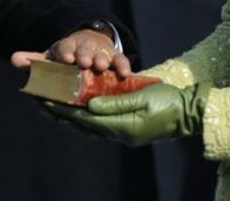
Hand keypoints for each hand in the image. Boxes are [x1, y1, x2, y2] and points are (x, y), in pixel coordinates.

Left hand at [12, 28, 131, 76]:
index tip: (66, 59)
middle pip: (85, 50)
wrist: (90, 47)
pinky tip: (125, 74)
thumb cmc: (67, 58)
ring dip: (102, 60)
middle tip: (84, 63)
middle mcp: (85, 48)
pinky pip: (121, 61)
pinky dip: (123, 66)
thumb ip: (34, 61)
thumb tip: (14, 59)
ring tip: (102, 68)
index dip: (65, 52)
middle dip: (84, 55)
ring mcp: (101, 52)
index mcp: (68, 47)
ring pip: (103, 55)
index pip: (65, 47)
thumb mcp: (51, 58)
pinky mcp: (116, 58)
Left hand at [43, 82, 208, 145]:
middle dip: (61, 114)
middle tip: (39, 103)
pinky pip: (100, 126)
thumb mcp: (142, 96)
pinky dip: (85, 119)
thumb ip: (114, 101)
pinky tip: (75, 112)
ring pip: (90, 127)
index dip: (65, 110)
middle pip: (84, 125)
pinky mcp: (128, 130)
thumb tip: (88, 105)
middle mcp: (120, 134)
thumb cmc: (169, 100)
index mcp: (123, 127)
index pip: (86, 119)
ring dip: (70, 117)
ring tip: (50, 108)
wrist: (190, 113)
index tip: (46, 100)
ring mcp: (124, 134)